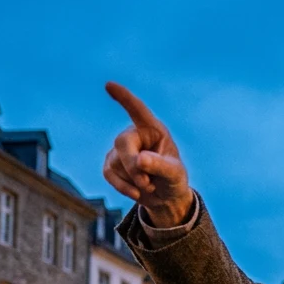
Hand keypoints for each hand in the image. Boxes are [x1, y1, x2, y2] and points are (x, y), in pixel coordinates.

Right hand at [103, 81, 193, 225]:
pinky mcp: (111, 164)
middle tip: (147, 183)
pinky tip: (137, 193)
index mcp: (154, 130)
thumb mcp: (174, 174)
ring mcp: (121, 149)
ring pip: (116, 162)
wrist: (166, 198)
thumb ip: (161, 166)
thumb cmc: (174, 180)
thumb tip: (140, 160)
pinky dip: (123, 187)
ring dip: (133, 180)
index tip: (109, 85)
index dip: (124, 98)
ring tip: (150, 184)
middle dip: (132, 166)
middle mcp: (135, 135)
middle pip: (122, 143)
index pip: (137, 110)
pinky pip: (109, 174)